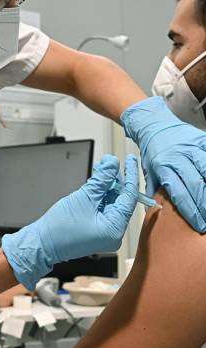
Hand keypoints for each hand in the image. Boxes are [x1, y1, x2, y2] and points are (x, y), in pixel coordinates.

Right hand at [2, 154, 138, 290]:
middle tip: (110, 161)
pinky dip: (100, 195)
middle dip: (115, 179)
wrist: (42, 243)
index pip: (129, 197)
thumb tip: (112, 163)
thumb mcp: (84, 198)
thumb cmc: (60, 227)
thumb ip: (101, 179)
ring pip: (111, 203)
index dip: (130, 176)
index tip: (130, 160)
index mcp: (115, 229)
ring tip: (101, 168)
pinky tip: (96, 182)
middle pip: (121, 200)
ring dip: (106, 185)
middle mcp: (114, 232)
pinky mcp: (96, 229)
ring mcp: (105, 232)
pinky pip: (103, 208)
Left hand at [121, 96, 205, 231]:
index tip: (199, 224)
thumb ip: (154, 189)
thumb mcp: (148, 169)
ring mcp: (192, 148)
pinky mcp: (202, 141)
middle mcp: (178, 157)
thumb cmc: (152, 149)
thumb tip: (154, 210)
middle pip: (197, 186)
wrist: (154, 123)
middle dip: (205, 207)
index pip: (179, 193)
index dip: (191, 211)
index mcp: (163, 166)